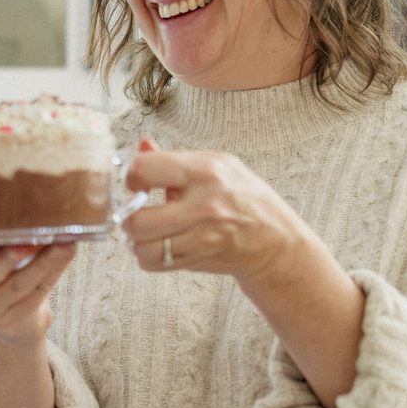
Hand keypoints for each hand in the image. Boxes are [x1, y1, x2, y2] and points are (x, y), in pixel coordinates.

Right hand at [0, 243, 76, 348]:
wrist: (11, 320)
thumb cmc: (1, 277)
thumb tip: (30, 213)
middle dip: (13, 256)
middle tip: (31, 240)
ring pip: (20, 284)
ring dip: (44, 262)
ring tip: (62, 244)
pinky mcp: (13, 322)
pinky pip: (38, 293)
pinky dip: (54, 271)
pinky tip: (66, 254)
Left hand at [122, 139, 364, 407]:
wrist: (277, 242)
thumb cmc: (244, 198)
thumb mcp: (217, 165)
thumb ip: (173, 158)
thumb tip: (141, 145)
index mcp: (205, 170)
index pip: (143, 169)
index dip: (131, 177)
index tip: (137, 182)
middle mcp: (204, 204)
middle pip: (136, 219)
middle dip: (128, 218)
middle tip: (137, 213)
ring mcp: (203, 235)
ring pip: (141, 246)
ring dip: (137, 241)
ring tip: (148, 232)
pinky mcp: (201, 258)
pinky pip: (154, 262)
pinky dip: (150, 256)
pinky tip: (161, 245)